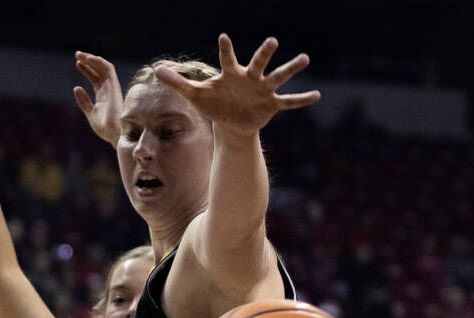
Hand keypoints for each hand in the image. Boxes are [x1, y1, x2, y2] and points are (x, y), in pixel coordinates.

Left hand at [73, 51, 122, 144]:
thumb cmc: (105, 128)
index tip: (77, 63)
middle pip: (98, 71)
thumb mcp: (91, 113)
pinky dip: (99, 62)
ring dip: (92, 59)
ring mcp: (112, 87)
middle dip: (88, 62)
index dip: (87, 70)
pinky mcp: (115, 86)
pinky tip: (89, 59)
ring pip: (103, 67)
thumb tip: (76, 87)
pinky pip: (108, 69)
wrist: (115, 133)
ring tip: (80, 55)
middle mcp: (108, 90)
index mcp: (103, 96)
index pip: (95, 79)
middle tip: (77, 54)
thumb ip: (84, 102)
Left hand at [155, 35, 319, 137]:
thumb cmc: (214, 104)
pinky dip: (302, 100)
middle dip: (264, 53)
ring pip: (278, 77)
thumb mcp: (195, 95)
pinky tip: (317, 95)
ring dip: (290, 69)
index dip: (225, 50)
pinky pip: (289, 102)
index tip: (223, 38)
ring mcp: (262, 90)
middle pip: (258, 62)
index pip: (227, 59)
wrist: (230, 122)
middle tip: (272, 41)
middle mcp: (250, 78)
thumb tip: (156, 70)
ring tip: (305, 58)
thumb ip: (178, 82)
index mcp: (231, 74)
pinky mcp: (271, 104)